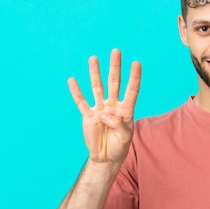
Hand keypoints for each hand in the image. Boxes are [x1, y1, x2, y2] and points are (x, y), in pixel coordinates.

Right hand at [68, 48, 140, 163]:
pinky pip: (81, 102)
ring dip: (95, 73)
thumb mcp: (124, 137)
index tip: (136, 62)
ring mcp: (100, 109)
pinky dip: (77, 92)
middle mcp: (113, 105)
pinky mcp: (88, 116)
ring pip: (97, 87)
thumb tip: (104, 113)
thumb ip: (118, 124)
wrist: (106, 157)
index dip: (134, 77)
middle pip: (114, 83)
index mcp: (126, 109)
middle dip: (115, 67)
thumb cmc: (119, 146)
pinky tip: (72, 80)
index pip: (131, 90)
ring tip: (94, 58)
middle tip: (116, 51)